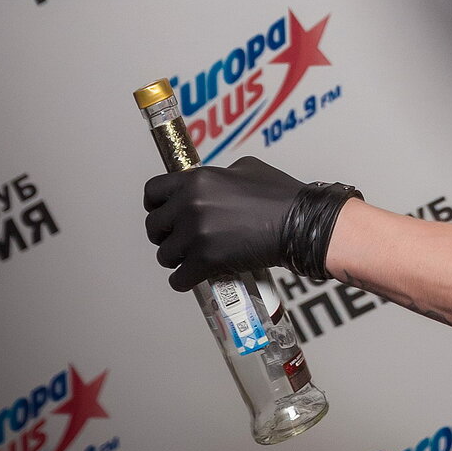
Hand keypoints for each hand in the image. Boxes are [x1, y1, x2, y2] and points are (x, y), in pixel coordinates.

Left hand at [144, 156, 303, 292]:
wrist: (299, 223)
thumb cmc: (280, 195)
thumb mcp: (245, 169)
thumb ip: (217, 177)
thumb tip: (207, 187)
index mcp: (197, 179)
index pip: (152, 191)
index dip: (154, 205)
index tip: (160, 213)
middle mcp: (191, 204)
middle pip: (154, 226)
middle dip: (164, 235)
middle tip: (178, 240)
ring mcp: (197, 233)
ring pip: (164, 255)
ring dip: (176, 259)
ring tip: (191, 259)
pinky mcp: (206, 260)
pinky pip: (179, 279)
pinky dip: (184, 281)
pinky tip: (193, 278)